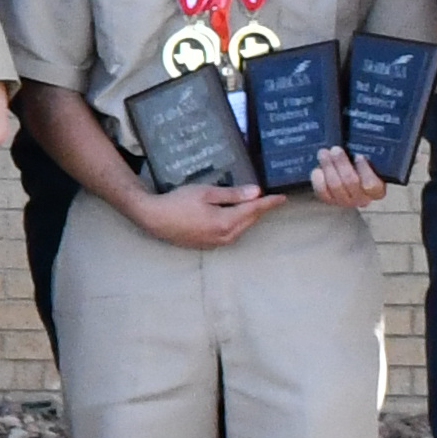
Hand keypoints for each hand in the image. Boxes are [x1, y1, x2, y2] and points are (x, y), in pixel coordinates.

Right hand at [134, 179, 269, 249]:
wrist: (154, 218)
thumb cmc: (178, 201)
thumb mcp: (206, 193)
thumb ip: (232, 194)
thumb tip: (256, 192)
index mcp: (227, 222)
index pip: (254, 211)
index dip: (269, 203)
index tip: (282, 198)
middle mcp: (225, 236)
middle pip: (249, 221)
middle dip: (260, 210)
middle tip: (269, 199)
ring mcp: (216, 243)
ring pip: (240, 229)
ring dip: (248, 218)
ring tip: (254, 206)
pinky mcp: (207, 244)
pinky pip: (229, 234)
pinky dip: (236, 224)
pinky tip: (233, 216)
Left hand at [306, 153, 389, 210]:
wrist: (346, 175)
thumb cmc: (360, 166)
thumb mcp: (370, 161)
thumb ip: (370, 155)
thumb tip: (370, 138)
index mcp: (377, 190)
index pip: (372, 185)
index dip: (364, 170)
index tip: (359, 156)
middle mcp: (362, 199)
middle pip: (351, 182)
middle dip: (341, 163)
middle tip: (336, 150)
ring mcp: (345, 201)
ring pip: (335, 185)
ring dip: (328, 166)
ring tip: (324, 153)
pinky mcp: (329, 200)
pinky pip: (322, 191)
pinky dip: (318, 178)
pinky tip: (318, 168)